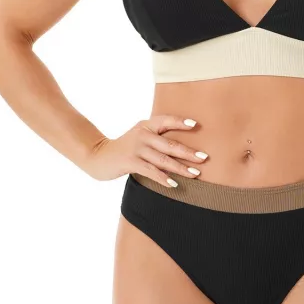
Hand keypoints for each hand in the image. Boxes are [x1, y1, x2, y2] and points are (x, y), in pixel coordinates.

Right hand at [82, 114, 208, 182]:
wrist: (99, 156)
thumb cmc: (125, 147)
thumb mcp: (140, 136)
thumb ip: (156, 137)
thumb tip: (182, 147)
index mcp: (146, 125)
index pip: (166, 120)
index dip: (180, 122)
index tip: (196, 125)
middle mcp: (143, 134)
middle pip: (169, 144)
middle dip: (188, 152)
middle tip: (204, 158)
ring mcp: (136, 148)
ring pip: (163, 159)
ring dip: (180, 168)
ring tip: (195, 174)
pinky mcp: (130, 162)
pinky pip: (151, 171)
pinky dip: (163, 178)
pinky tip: (174, 184)